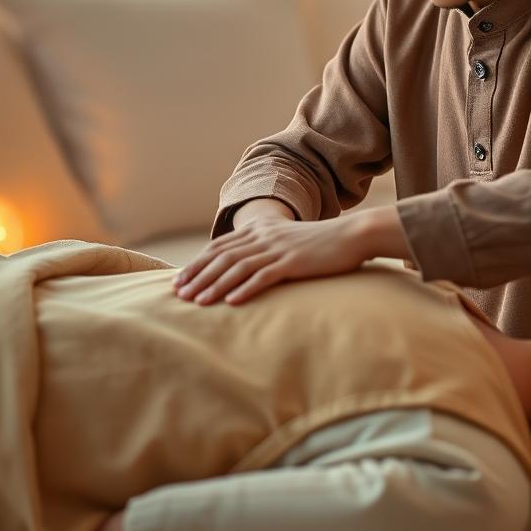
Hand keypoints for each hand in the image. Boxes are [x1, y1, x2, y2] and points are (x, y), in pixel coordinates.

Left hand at [172, 216, 372, 304]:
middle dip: (198, 275)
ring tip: (197, 302)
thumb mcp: (288, 241)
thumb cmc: (321, 243)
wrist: (352, 235)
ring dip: (215, 285)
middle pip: (223, 256)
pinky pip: (264, 276)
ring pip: (238, 267)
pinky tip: (232, 302)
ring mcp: (278, 248)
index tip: (180, 280)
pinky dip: (246, 289)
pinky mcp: (293, 261)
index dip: (197, 263)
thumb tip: (246, 266)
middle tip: (178, 294)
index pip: (220, 246)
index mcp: (261, 229)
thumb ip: (267, 248)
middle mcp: (265, 236)